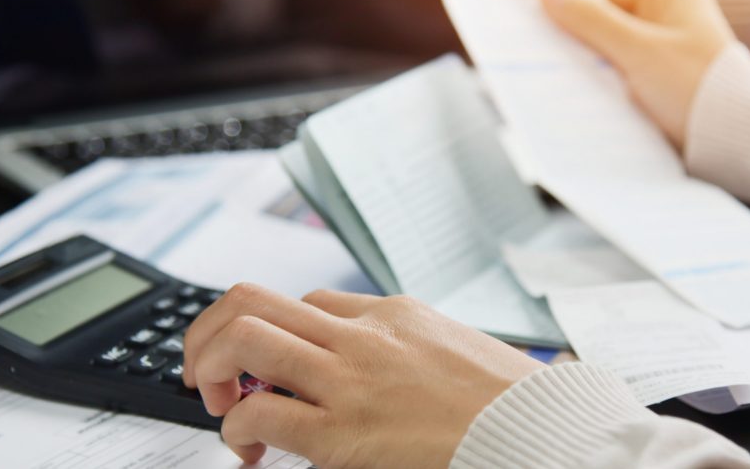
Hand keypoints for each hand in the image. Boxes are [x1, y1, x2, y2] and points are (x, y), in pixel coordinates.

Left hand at [183, 283, 545, 466]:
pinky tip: (249, 449)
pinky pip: (260, 415)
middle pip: (252, 299)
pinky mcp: (343, 434)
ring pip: (244, 338)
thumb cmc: (506, 402)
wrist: (541, 433)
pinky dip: (235, 428)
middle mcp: (362, 336)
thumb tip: (373, 367)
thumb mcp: (453, 348)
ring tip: (217, 401)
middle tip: (207, 370)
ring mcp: (350, 380)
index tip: (268, 366)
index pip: (307, 301)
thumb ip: (404, 347)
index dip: (273, 330)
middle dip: (211, 332)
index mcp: (391, 314)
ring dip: (210, 367)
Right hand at [540, 0, 734, 151]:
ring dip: (588, 58)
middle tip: (537, 48)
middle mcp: (670, 15)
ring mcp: (667, 47)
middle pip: (604, 14)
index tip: (530, 16)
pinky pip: (622, 68)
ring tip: (557, 73)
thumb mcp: (637, 51)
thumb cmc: (694, 90)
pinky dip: (603, 77)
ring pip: (610, 44)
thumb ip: (591, 21)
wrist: (738, 141)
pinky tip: (584, 91)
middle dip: (574, 32)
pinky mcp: (663, 78)